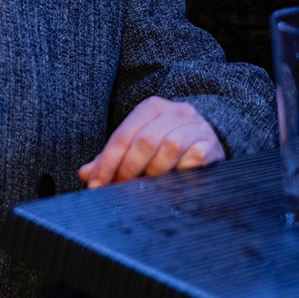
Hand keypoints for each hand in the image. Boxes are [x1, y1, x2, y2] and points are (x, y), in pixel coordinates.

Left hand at [77, 96, 220, 188]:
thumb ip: (113, 157)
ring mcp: (197, 127)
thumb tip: (86, 174)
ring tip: (145, 189)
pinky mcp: (212, 144)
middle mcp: (176, 111)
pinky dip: (180, 172)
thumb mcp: (138, 144)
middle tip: (120, 190)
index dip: (107, 162)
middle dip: (128, 169)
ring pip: (169, 148)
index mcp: (151, 107)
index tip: (97, 185)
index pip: (123, 135)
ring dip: (153, 173)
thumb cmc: (165, 144)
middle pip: (145, 141)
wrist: (209, 140)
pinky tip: (172, 183)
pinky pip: (194, 158)